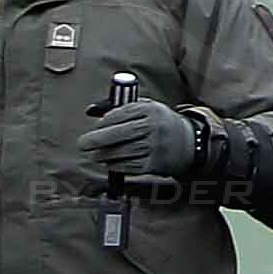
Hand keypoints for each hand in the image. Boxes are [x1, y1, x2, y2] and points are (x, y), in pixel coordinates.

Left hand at [79, 92, 199, 184]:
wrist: (189, 143)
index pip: (121, 114)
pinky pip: (128, 166)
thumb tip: (90, 110)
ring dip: (103, 155)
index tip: (94, 126)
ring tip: (94, 154)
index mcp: (151, 110)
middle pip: (120, 134)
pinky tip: (108, 162)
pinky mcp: (154, 164)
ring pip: (122, 152)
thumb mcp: (146, 108)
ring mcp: (155, 147)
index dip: (104, 121)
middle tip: (83, 144)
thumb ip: (119, 107)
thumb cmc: (159, 123)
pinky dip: (114, 165)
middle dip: (97, 140)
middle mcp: (154, 128)